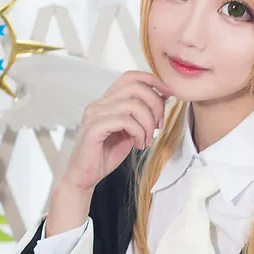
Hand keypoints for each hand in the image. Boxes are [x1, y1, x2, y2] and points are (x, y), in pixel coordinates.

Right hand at [47, 71, 172, 233]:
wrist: (84, 176)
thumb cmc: (105, 155)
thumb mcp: (130, 131)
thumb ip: (141, 115)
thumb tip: (163, 98)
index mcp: (107, 101)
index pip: (131, 77)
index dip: (153, 81)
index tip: (169, 95)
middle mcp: (99, 103)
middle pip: (135, 87)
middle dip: (155, 105)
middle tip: (159, 125)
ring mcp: (94, 114)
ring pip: (133, 105)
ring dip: (148, 123)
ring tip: (146, 139)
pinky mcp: (94, 128)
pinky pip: (125, 121)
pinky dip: (138, 132)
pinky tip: (138, 144)